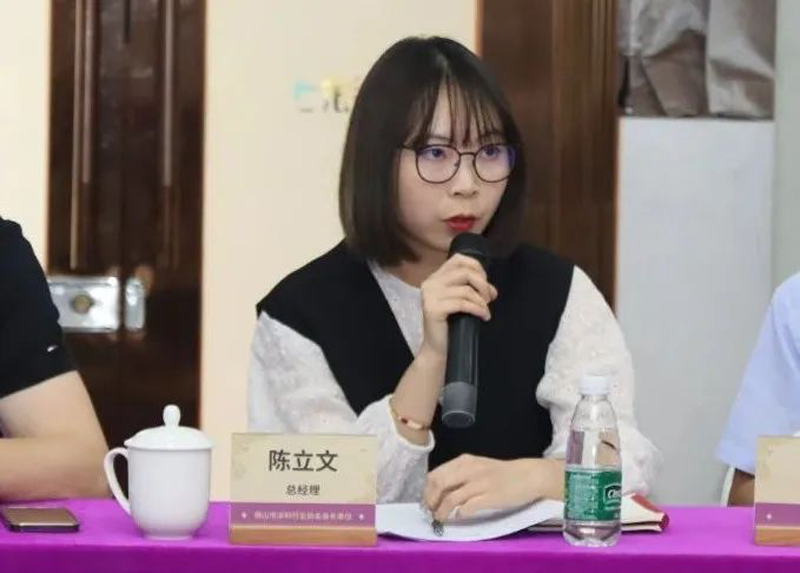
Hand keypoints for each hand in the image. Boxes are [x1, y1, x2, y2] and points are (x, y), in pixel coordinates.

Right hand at [419, 254, 497, 356]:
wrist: (438, 349)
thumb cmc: (452, 325)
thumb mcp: (461, 301)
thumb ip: (473, 289)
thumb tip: (492, 289)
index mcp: (435, 277)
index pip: (459, 259)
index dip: (477, 268)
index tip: (485, 284)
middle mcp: (430, 283)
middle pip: (465, 272)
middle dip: (482, 285)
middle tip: (489, 299)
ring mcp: (429, 295)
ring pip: (466, 290)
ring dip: (482, 301)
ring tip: (485, 311)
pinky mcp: (433, 309)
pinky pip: (462, 303)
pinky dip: (477, 309)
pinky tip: (483, 316)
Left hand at [423, 455, 564, 521]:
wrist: (528, 476)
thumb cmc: (502, 473)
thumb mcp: (478, 467)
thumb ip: (460, 475)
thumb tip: (439, 491)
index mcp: (464, 461)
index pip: (436, 474)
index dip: (427, 490)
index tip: (426, 501)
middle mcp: (469, 469)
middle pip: (439, 484)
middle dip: (430, 500)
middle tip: (430, 512)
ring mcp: (480, 483)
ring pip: (451, 498)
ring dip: (441, 511)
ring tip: (440, 519)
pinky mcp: (490, 497)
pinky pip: (467, 507)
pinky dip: (458, 514)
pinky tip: (459, 517)